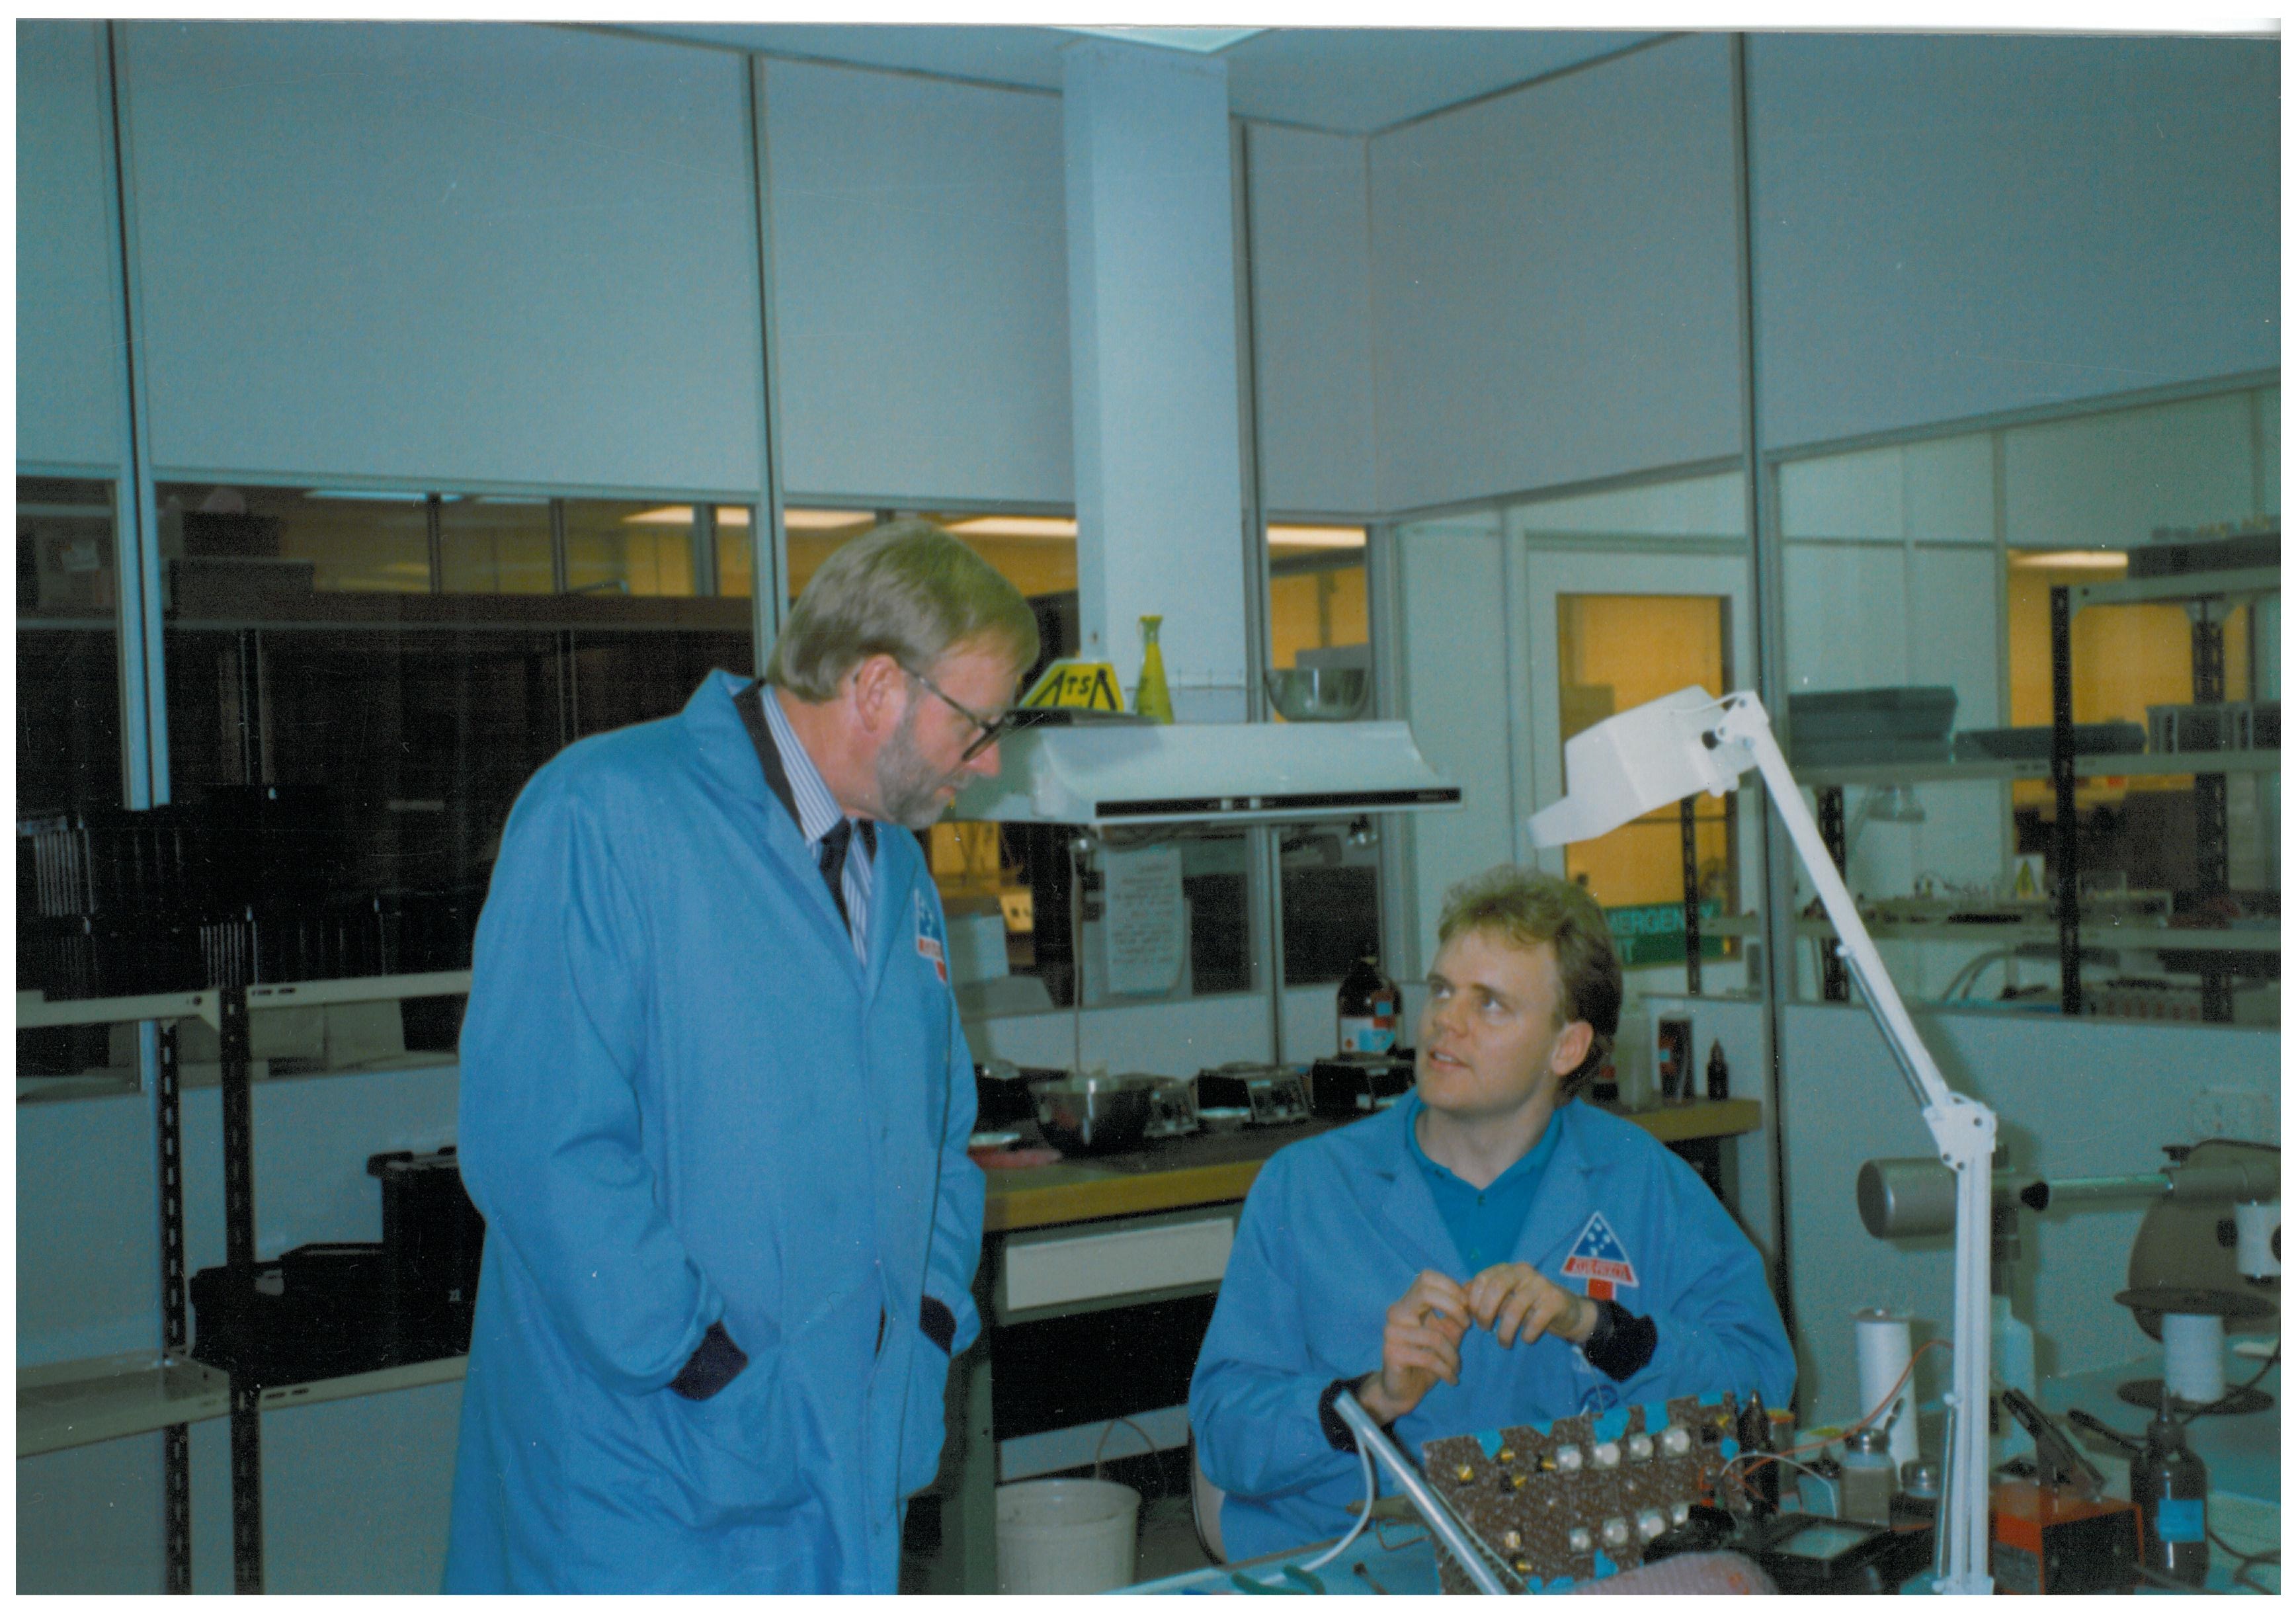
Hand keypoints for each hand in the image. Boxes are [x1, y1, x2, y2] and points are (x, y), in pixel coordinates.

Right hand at [1356, 1269, 1469, 1423]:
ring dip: (1452, 1354)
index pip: (1427, 1277)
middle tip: (1467, 1325)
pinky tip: (1451, 1378)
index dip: (1451, 1287)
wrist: (1404, 1390)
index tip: (1468, 1307)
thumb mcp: (1448, 1333)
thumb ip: (1458, 1312)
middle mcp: (1396, 1313)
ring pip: (1434, 1335)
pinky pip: (1428, 1358)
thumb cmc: (1427, 1359)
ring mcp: (1392, 1332)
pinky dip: (1446, 1370)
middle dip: (1453, 1307)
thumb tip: (1474, 1286)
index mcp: (1408, 1303)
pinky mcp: (1392, 1353)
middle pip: (1425, 1292)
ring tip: (1457, 1366)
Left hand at [1465, 1262, 1596, 1349]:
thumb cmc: (1529, 1305)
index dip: (1474, 1300)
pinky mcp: (1556, 1300)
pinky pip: (1536, 1320)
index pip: (1482, 1278)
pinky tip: (1526, 1339)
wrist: (1568, 1311)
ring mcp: (1541, 1284)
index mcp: (1508, 1269)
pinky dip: (1527, 1334)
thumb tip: (1459, 1300)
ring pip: (1515, 1308)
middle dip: (1486, 1312)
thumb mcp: (1506, 1298)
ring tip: (1504, 1343)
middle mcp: (1523, 1271)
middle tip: (1484, 1329)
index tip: (1473, 1318)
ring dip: (1505, 1331)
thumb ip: (1484, 1297)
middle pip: (1496, 1287)